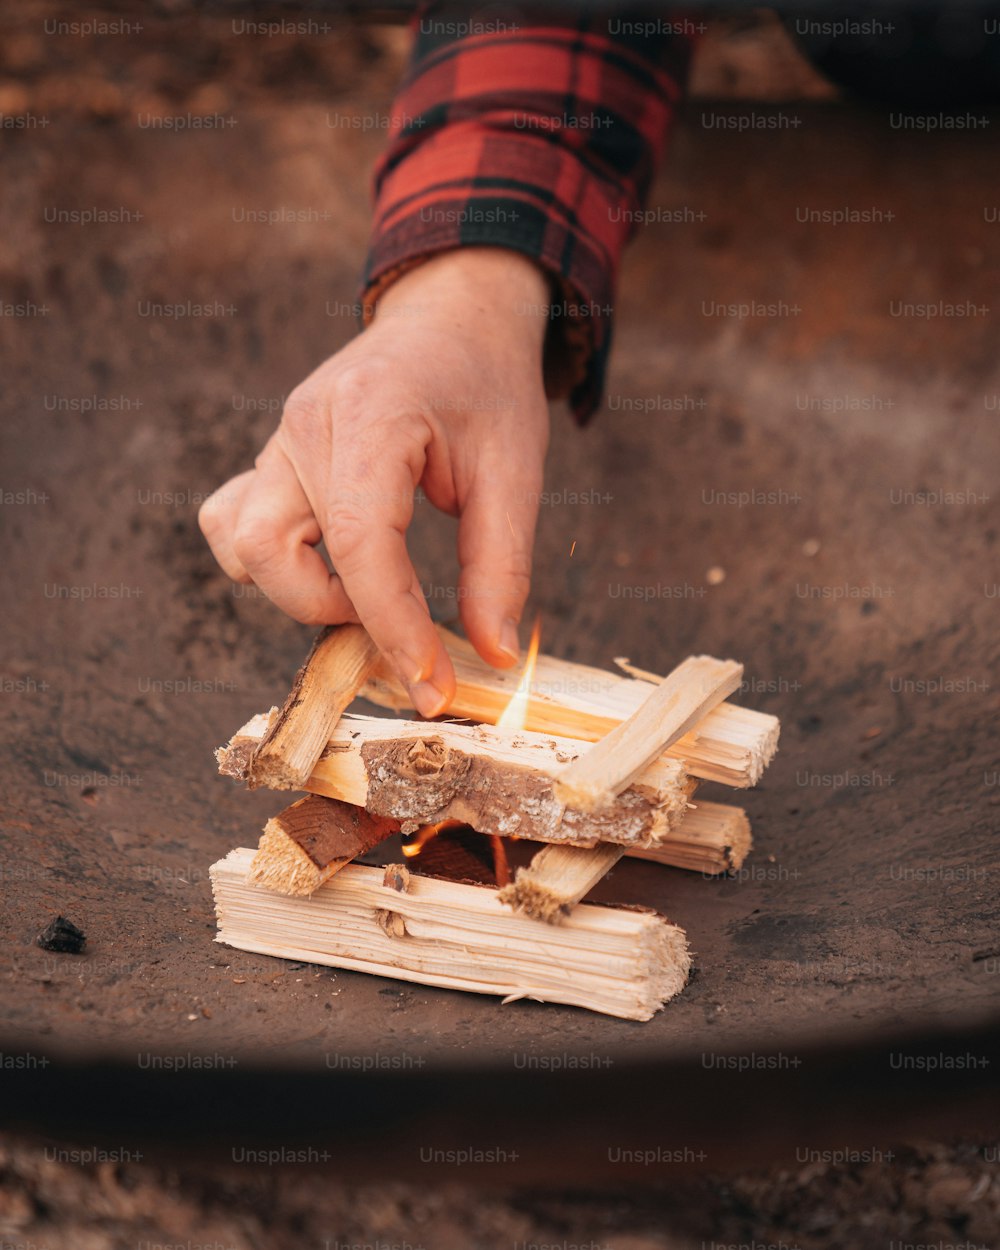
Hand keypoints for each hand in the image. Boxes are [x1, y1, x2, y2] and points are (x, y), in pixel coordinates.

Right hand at [199, 247, 550, 717]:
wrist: (453, 315)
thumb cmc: (488, 386)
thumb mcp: (516, 470)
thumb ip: (500, 565)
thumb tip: (491, 654)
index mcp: (371, 416)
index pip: (360, 542)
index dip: (393, 626)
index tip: (431, 685)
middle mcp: (307, 425)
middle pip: (270, 550)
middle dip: (334, 611)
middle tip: (403, 619)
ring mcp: (281, 438)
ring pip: (239, 540)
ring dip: (295, 588)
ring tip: (364, 589)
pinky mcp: (276, 454)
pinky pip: (234, 519)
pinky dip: (271, 559)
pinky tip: (329, 562)